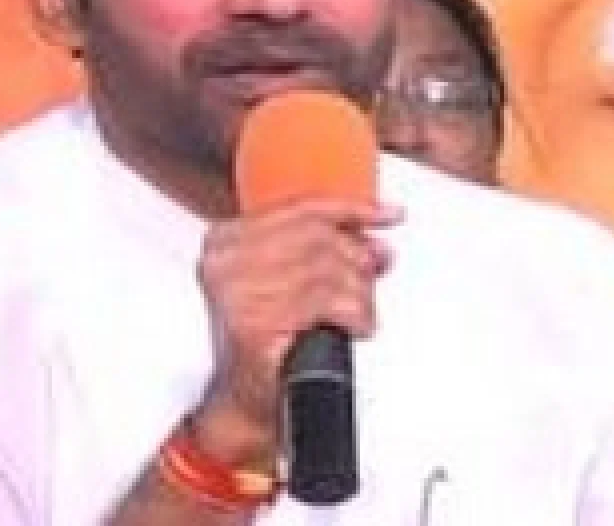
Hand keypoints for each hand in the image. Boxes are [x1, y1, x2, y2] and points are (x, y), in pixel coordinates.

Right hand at [189, 198, 402, 471]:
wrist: (243, 406)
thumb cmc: (266, 347)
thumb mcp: (291, 284)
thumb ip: (322, 253)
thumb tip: (375, 243)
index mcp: (226, 240)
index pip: (300, 208)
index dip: (353, 210)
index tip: (388, 215)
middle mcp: (225, 261)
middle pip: (320, 236)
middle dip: (359, 261)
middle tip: (371, 282)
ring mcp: (237, 292)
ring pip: (330, 269)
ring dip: (360, 296)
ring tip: (356, 317)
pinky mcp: (255, 324)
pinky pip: (329, 301)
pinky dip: (355, 315)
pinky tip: (353, 329)